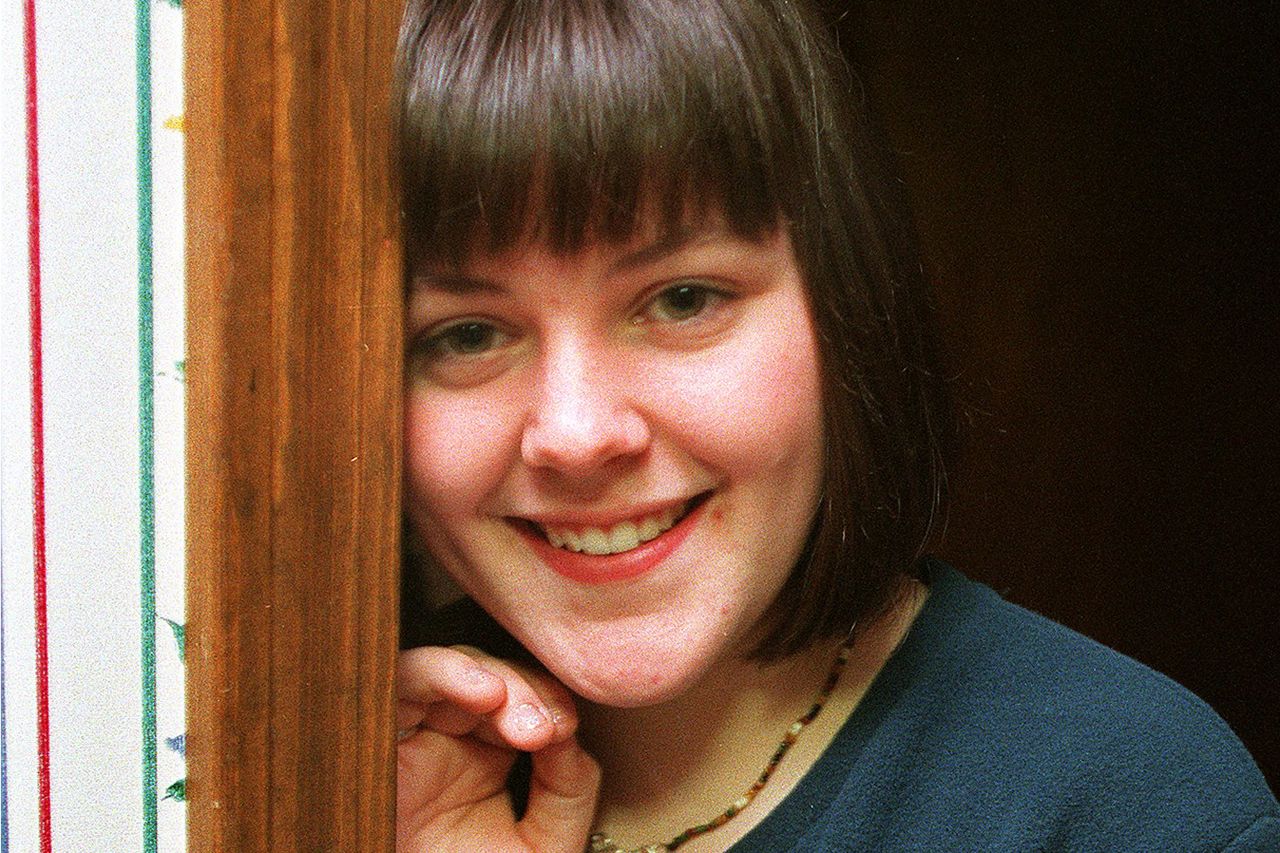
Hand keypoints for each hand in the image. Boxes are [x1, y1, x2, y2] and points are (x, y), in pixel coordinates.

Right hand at [396, 645, 600, 852]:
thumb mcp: (544, 846)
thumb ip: (569, 789)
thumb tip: (569, 733)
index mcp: (491, 758)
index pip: (526, 701)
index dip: (551, 702)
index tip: (565, 732)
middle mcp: (451, 738)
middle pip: (493, 676)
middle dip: (526, 693)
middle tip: (544, 730)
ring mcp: (414, 734)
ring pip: (453, 666)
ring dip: (494, 679)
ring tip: (519, 718)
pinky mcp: (376, 736)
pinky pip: (404, 678)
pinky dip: (444, 672)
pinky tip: (482, 693)